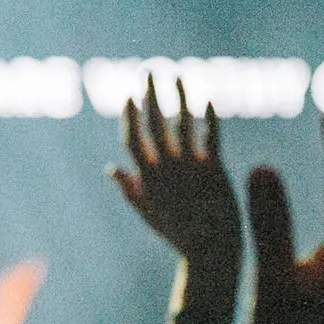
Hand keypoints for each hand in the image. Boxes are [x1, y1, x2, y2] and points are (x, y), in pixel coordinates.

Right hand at [111, 76, 240, 278]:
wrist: (210, 251)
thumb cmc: (177, 233)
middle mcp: (165, 168)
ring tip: (178, 75)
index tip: (130, 95)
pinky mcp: (214, 169)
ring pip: (183, 121)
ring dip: (180, 95)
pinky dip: (210, 117)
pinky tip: (209, 100)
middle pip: (154, 122)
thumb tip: (110, 168)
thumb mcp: (146, 213)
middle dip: (150, 93)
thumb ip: (128, 189)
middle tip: (149, 71)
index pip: (131, 137)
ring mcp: (190, 167)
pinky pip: (211, 135)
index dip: (129, 114)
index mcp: (145, 178)